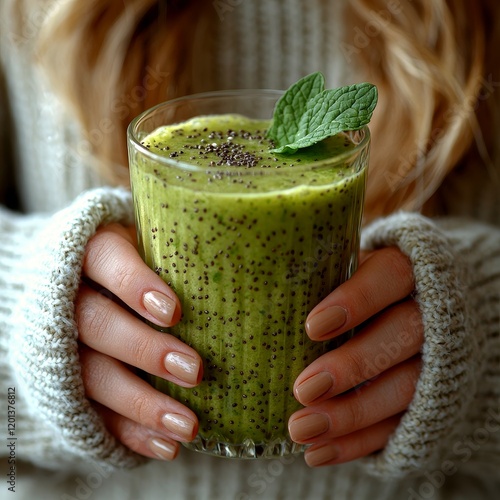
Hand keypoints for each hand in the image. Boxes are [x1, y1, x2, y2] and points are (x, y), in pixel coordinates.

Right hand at [76, 223, 202, 460]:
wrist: (73, 283)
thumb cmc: (133, 260)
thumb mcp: (146, 239)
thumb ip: (177, 248)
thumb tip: (247, 257)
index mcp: (88, 250)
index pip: (104, 259)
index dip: (134, 285)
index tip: (173, 312)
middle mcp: (66, 296)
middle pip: (95, 322)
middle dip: (144, 349)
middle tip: (195, 371)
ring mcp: (58, 343)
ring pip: (90, 374)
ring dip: (141, 403)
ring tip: (188, 424)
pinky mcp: (63, 382)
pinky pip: (91, 411)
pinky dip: (129, 431)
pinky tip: (165, 445)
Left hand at [288, 247, 422, 466]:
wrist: (413, 312)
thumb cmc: (358, 287)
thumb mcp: (342, 270)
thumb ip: (312, 275)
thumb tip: (245, 291)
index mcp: (406, 270)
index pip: (392, 276)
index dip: (358, 300)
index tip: (313, 326)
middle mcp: (428, 313)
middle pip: (402, 335)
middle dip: (354, 364)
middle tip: (303, 388)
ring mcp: (436, 359)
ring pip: (406, 387)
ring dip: (352, 413)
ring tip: (301, 430)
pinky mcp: (430, 401)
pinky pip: (399, 425)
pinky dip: (358, 443)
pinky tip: (318, 452)